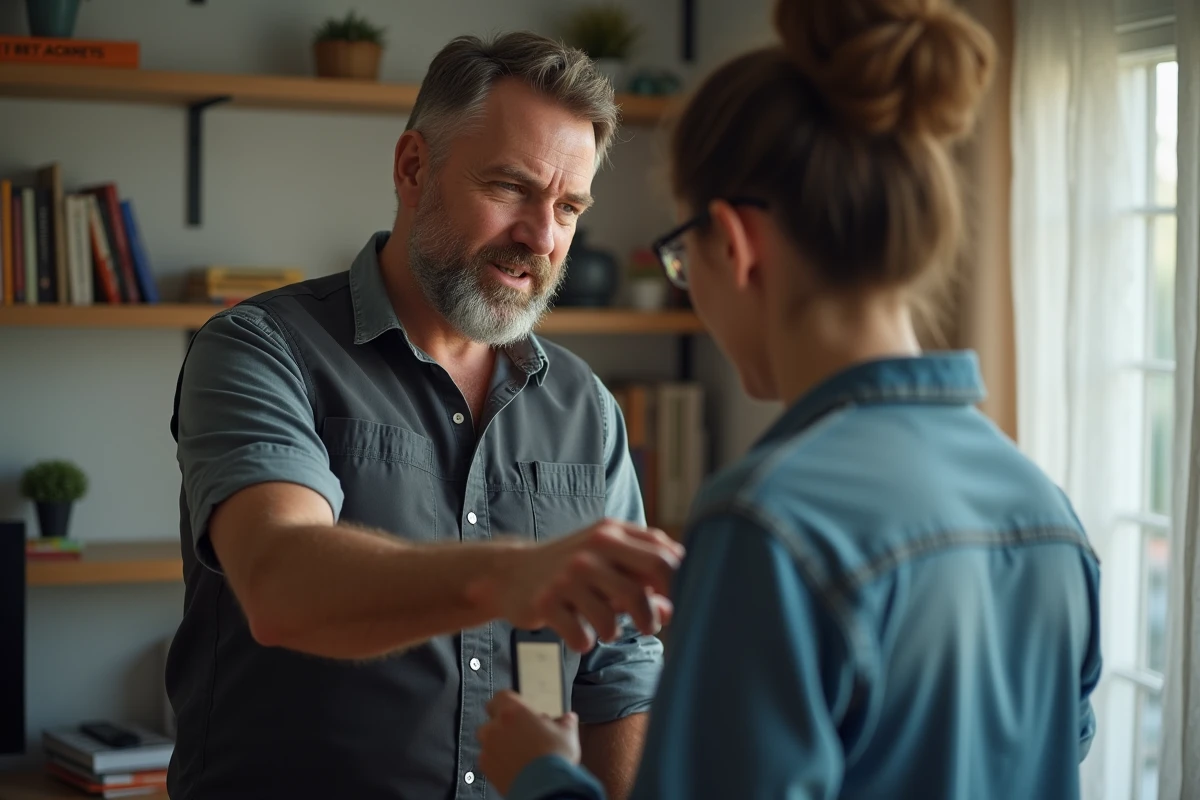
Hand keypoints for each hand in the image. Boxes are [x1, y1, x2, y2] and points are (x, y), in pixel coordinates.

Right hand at [470, 519, 683, 651]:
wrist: (510, 572)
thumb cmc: (570, 568)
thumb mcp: (605, 560)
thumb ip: (640, 577)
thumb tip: (669, 609)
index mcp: (611, 533)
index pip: (662, 558)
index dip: (673, 586)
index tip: (666, 601)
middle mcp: (591, 550)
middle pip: (640, 591)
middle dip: (650, 618)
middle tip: (648, 627)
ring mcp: (567, 577)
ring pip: (610, 620)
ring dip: (614, 632)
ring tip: (607, 629)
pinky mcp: (546, 603)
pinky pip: (581, 637)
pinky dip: (585, 643)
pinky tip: (580, 635)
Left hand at [478, 690, 579, 796]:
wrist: (545, 789)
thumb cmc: (554, 758)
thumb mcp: (567, 734)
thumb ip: (566, 722)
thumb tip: (569, 719)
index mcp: (514, 711)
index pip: (501, 696)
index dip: (508, 701)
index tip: (517, 708)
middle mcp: (496, 727)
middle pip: (493, 718)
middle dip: (503, 724)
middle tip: (521, 732)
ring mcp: (488, 747)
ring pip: (488, 739)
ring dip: (499, 742)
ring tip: (518, 751)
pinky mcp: (486, 767)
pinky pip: (488, 758)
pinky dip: (497, 760)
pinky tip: (514, 765)